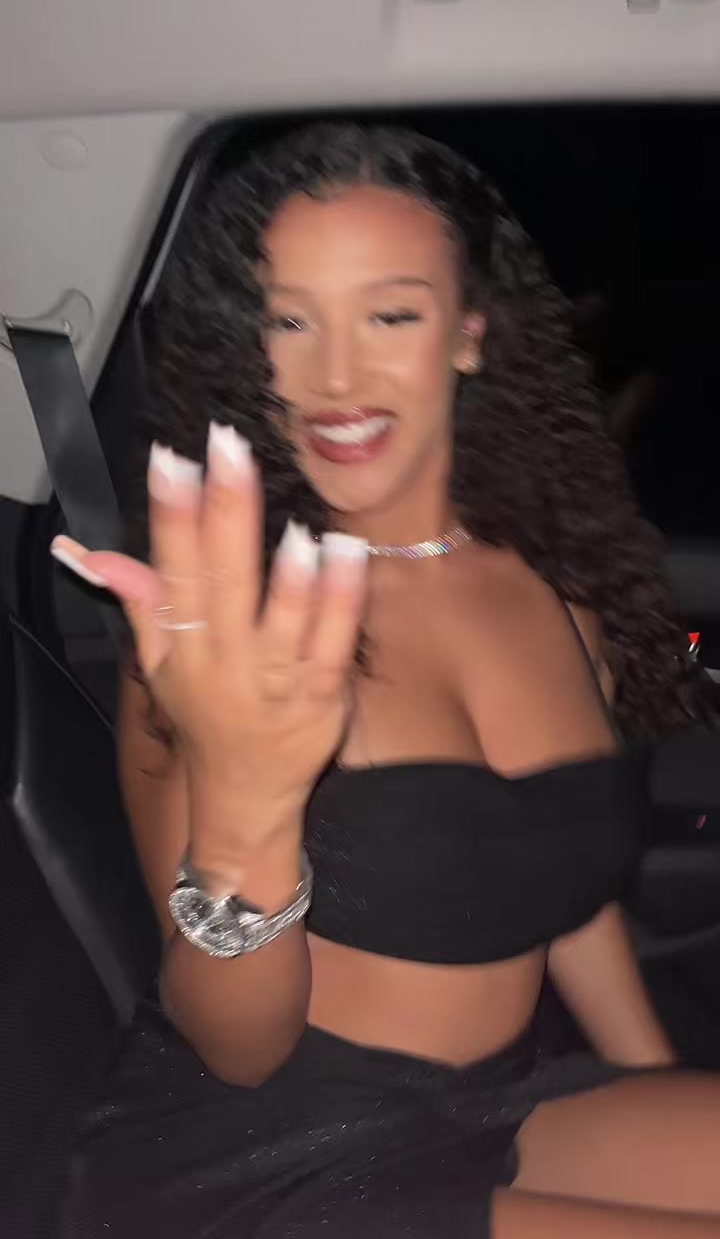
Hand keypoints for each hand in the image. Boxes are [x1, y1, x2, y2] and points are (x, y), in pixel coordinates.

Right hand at [51, 422, 367, 852]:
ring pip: (283, 623)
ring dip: (287, 575)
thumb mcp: (162, 666)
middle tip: (229, 450)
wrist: (246, 797)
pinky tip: (346, 554)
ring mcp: (277, 683)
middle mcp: (227, 663)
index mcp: (185, 648)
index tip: (171, 460)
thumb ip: (141, 603)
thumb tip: (92, 552)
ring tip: (293, 523)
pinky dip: (341, 601)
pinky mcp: (322, 699)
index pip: (174, 573)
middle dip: (226, 514)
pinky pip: (333, 646)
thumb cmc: (206, 717)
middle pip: (226, 584)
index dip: (172, 517)